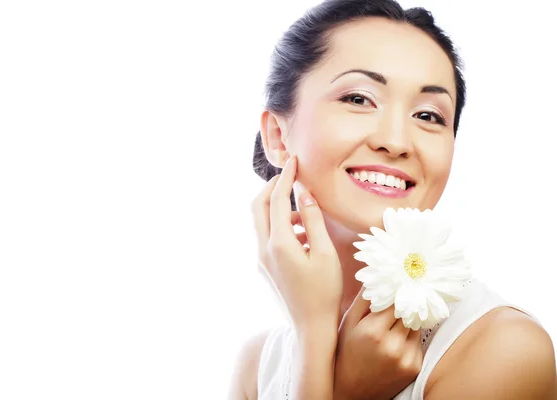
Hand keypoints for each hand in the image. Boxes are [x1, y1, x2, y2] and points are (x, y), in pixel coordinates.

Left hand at [252, 156, 342, 329]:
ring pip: (263, 223)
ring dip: (281, 211)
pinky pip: (269, 238)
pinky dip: (283, 228)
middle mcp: (263, 249)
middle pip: (259, 207)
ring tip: (308, 215)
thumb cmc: (323, 292)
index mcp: (278, 243)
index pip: (277, 200)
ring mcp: (261, 260)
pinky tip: (305, 237)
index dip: (286, 178)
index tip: (294, 161)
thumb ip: (313, 220)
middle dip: (273, 188)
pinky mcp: (265, 268)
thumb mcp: (325, 253)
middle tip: (290, 177)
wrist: (310, 328)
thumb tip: (304, 193)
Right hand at [334, 287, 422, 399]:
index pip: (395, 300)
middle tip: (395, 300)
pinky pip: (418, 341)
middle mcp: (392, 345)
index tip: (394, 285)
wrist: (351, 391)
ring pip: (415, 325)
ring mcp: (406, 358)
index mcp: (373, 331)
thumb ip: (364, 300)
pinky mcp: (414, 367)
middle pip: (408, 311)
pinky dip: (409, 337)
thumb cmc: (346, 353)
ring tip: (391, 323)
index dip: (394, 292)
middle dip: (401, 305)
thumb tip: (378, 279)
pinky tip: (395, 341)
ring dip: (407, 320)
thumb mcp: (348, 324)